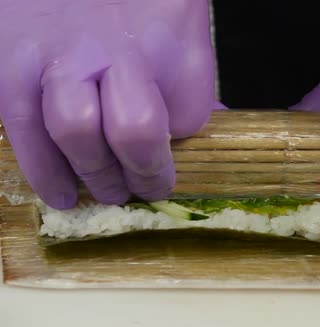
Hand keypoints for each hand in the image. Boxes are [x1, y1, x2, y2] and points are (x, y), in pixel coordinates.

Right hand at [0, 0, 215, 208]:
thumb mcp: (179, 25)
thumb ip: (187, 79)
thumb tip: (187, 134)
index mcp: (169, 36)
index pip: (187, 112)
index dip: (178, 152)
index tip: (168, 171)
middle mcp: (115, 44)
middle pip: (135, 128)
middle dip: (143, 173)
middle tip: (141, 191)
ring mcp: (59, 52)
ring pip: (76, 131)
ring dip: (95, 175)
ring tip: (107, 194)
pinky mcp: (11, 60)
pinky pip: (23, 125)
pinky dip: (43, 170)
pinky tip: (60, 192)